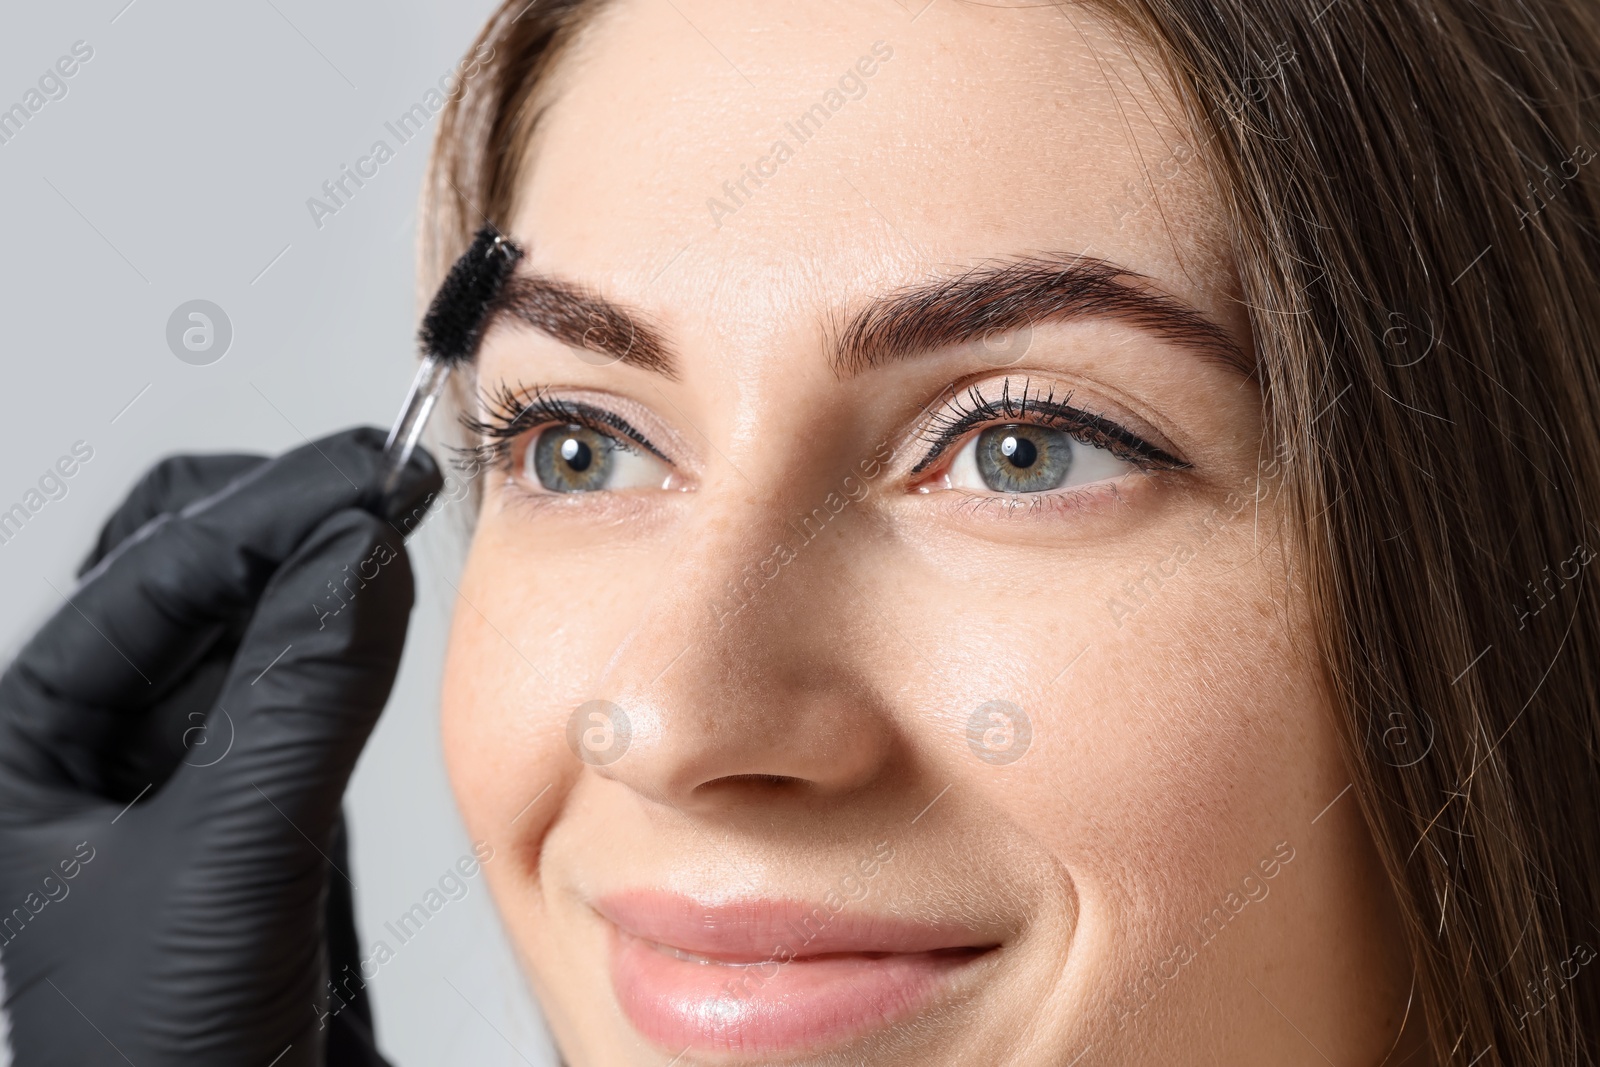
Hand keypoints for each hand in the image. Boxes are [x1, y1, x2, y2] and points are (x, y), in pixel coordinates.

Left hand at [0, 428, 441, 1065]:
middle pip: (185, 578)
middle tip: (385, 486)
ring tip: (396, 534)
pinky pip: (293, 705)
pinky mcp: (250, 826)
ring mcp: (174, 786)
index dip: (273, 509)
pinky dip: (348, 654)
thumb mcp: (217, 867)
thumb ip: (294, 701)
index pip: (153, 572)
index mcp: (23, 744)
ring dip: (322, 578)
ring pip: (249, 634)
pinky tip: (390, 633)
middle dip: (286, 521)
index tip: (373, 472)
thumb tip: (357, 554)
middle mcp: (90, 751)